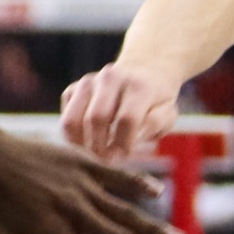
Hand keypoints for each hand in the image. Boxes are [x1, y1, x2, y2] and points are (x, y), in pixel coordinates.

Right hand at [59, 61, 182, 162]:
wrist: (142, 74)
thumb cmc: (155, 102)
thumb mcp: (167, 113)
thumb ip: (154, 125)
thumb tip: (131, 139)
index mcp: (138, 85)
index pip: (126, 119)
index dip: (122, 143)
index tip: (122, 157)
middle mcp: (110, 78)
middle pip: (96, 118)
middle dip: (98, 146)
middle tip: (104, 160)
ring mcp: (88, 82)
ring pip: (72, 120)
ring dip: (80, 143)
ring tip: (93, 153)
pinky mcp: (73, 88)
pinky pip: (66, 119)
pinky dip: (73, 136)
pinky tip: (88, 140)